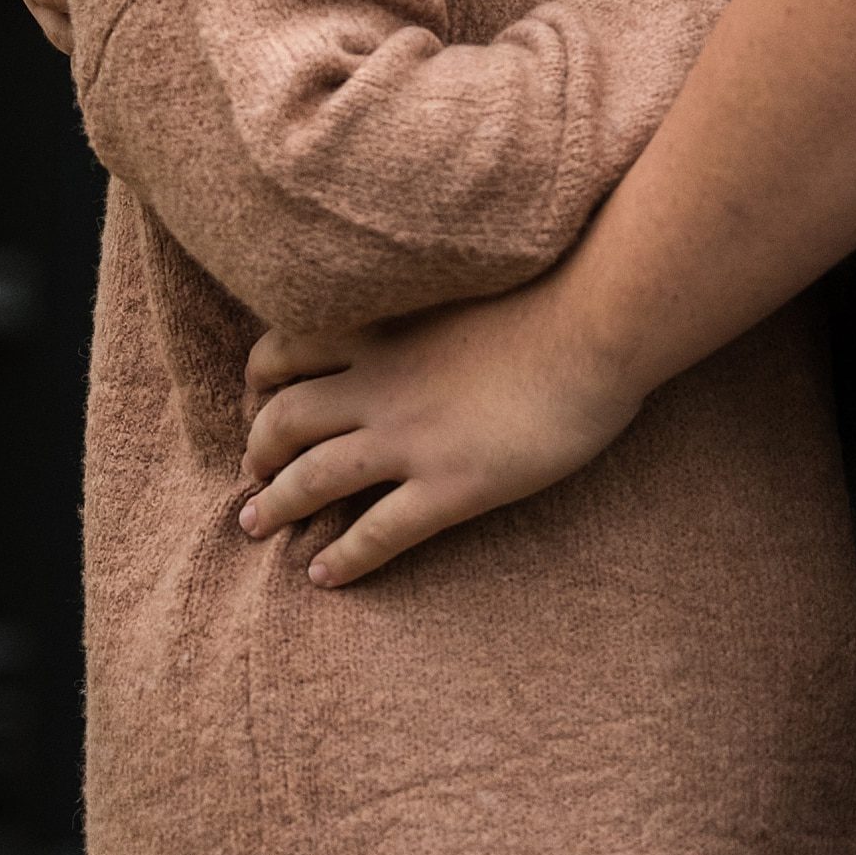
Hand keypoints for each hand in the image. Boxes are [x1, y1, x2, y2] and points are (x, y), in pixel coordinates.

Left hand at [238, 273, 641, 586]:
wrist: (601, 321)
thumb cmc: (556, 287)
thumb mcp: (469, 277)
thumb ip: (430, 298)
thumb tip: (426, 300)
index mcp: (386, 326)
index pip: (285, 347)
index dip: (259, 379)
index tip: (260, 399)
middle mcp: (382, 381)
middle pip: (282, 418)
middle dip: (257, 450)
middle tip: (254, 472)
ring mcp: (411, 436)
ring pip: (311, 478)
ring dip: (275, 507)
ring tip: (256, 528)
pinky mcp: (450, 485)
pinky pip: (376, 533)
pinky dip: (342, 560)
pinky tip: (324, 577)